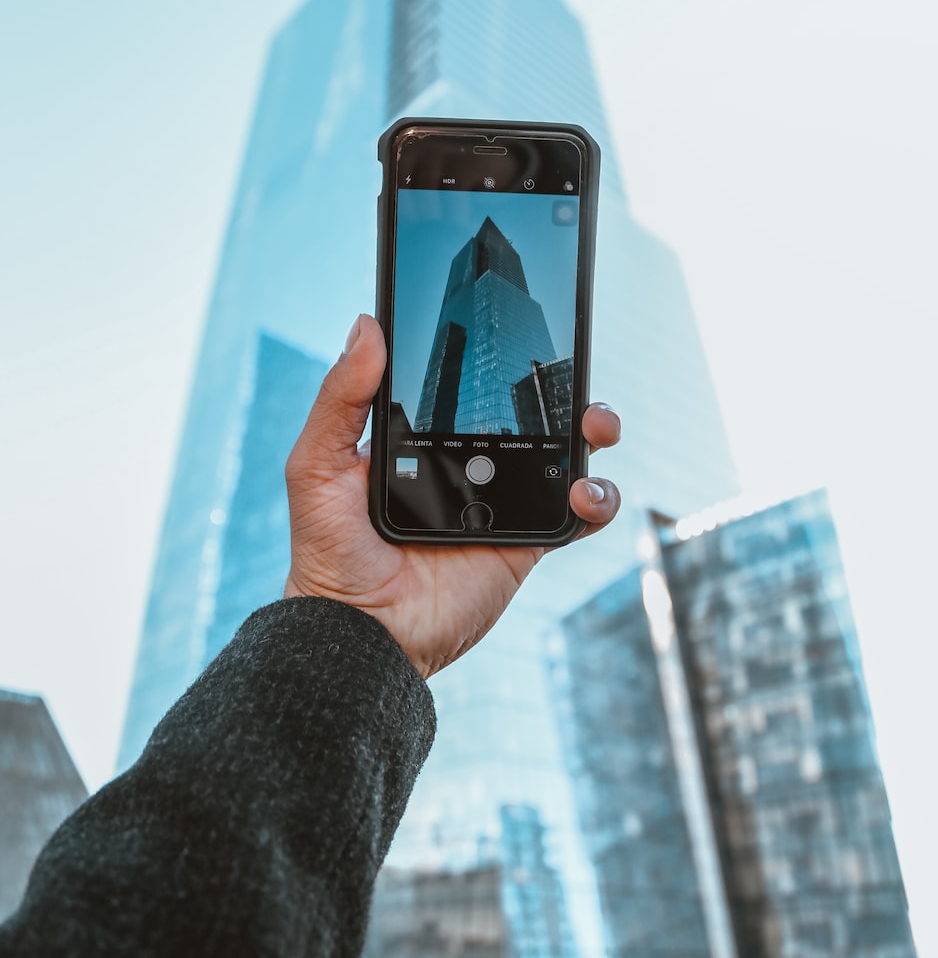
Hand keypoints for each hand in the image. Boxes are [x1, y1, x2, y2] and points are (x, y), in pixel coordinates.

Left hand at [284, 314, 620, 677]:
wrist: (361, 632)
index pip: (471, 388)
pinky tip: (585, 490)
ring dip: (592, 432)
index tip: (527, 329)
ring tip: (593, 427)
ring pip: (566, 455)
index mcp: (424, 439)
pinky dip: (598, 498)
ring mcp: (503, 502)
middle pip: (531, 413)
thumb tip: (367, 325)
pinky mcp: (526, 543)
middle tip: (572, 378)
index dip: (502, 360)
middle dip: (564, 390)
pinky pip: (577, 515)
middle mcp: (469, 465)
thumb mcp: (318, 465)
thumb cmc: (328, 551)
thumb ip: (341, 397)